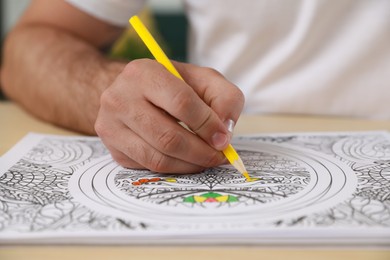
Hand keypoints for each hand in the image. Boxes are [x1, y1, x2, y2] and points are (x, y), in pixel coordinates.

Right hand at [95, 59, 244, 172]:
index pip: (181, 102)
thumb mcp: (202, 79)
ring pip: (157, 158)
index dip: (207, 124)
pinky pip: (148, 167)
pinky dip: (174, 169)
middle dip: (201, 152)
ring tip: (206, 160)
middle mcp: (119, 98)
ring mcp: (111, 125)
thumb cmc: (172, 86)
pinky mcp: (112, 148)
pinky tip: (186, 161)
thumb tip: (224, 132)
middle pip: (168, 137)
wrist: (131, 93)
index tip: (223, 139)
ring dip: (189, 165)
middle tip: (218, 156)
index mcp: (144, 73)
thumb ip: (224, 98)